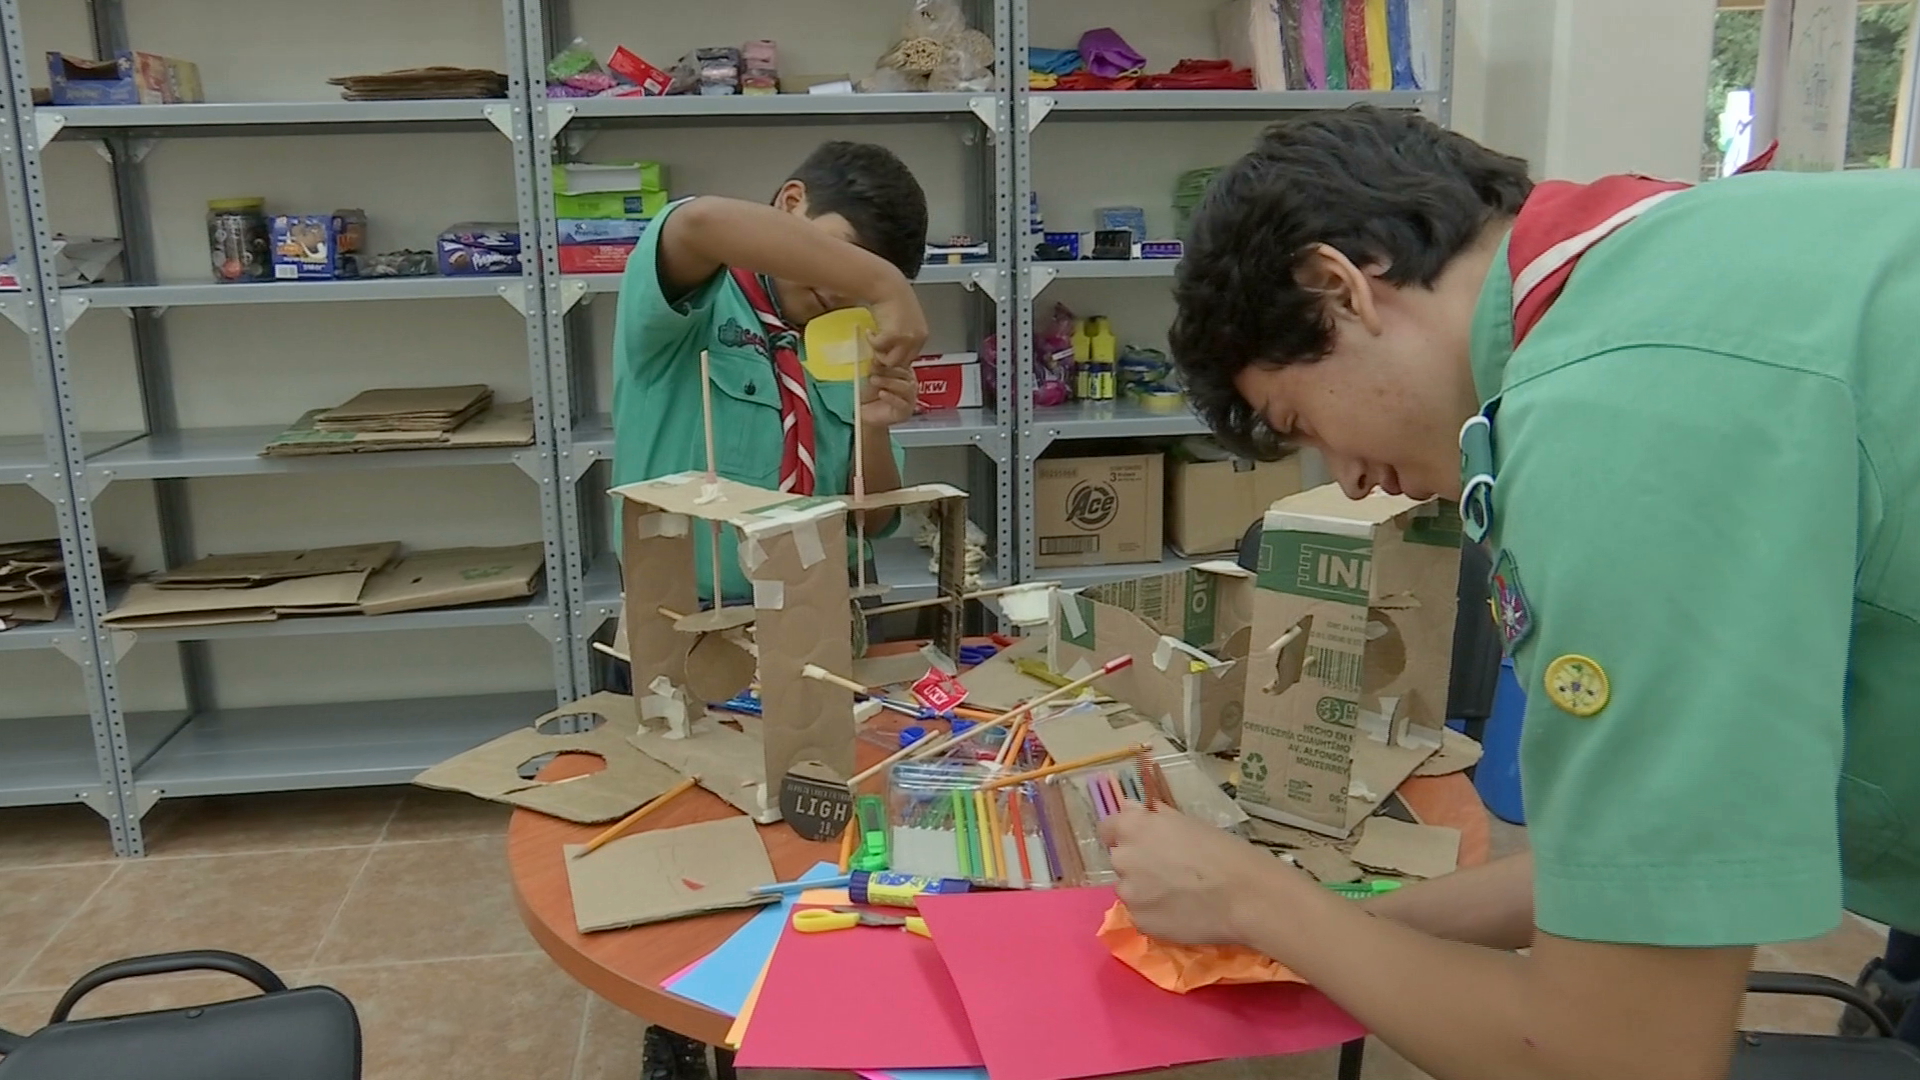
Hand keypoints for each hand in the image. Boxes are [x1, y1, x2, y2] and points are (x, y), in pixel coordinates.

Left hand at [861, 342, 918, 428]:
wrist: (866, 414)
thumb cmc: (869, 394)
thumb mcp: (871, 377)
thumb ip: (875, 368)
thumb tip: (875, 357)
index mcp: (904, 372)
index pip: (903, 363)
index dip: (890, 361)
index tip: (874, 359)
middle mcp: (910, 384)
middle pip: (905, 374)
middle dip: (888, 371)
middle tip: (872, 370)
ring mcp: (910, 398)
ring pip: (906, 387)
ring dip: (889, 382)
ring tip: (874, 380)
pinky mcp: (906, 412)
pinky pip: (902, 404)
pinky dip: (891, 398)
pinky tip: (881, 393)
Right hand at [866, 281, 929, 377]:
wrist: (888, 286)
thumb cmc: (894, 298)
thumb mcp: (905, 321)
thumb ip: (903, 335)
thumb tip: (892, 350)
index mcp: (922, 336)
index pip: (910, 358)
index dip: (896, 358)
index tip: (884, 355)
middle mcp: (918, 339)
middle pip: (902, 363)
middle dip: (887, 360)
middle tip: (874, 353)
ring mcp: (907, 338)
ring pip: (891, 361)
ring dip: (879, 354)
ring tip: (874, 341)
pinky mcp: (894, 335)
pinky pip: (878, 347)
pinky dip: (871, 341)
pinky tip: (869, 330)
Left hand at [1100, 806, 1287, 945]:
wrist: (1245, 895)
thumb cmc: (1223, 851)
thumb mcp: (1188, 823)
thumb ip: (1154, 818)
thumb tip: (1131, 809)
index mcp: (1133, 828)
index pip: (1108, 828)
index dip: (1124, 834)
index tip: (1142, 841)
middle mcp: (1123, 859)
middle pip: (1120, 859)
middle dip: (1137, 863)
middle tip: (1169, 869)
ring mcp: (1129, 894)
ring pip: (1130, 889)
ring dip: (1145, 890)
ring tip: (1179, 894)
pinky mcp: (1140, 922)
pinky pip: (1141, 914)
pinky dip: (1155, 913)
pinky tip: (1181, 912)